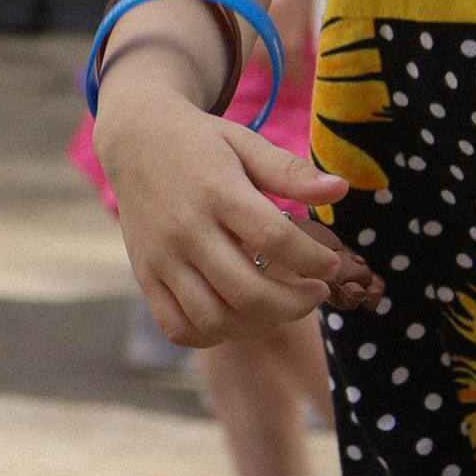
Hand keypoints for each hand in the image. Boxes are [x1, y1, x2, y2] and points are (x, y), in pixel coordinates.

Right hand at [98, 84, 379, 343]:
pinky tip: (239, 318)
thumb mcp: (246, 143)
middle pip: (247, 291)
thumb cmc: (202, 143)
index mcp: (218, 191)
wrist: (135, 140)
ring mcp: (163, 258)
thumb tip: (341, 190)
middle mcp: (187, 230)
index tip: (331, 263)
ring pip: (214, 319)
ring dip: (259, 324)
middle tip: (317, 292)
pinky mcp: (146, 276)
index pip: (276, 239)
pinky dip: (214, 335)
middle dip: (295, 304)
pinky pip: (178, 327)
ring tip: (281, 306)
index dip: (313, 259)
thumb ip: (291, 171)